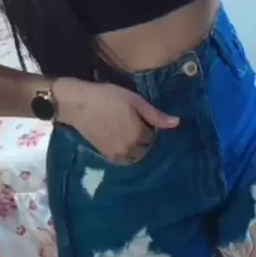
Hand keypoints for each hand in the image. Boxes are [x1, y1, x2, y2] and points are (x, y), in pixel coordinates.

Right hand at [53, 77, 178, 164]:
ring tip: (128, 132)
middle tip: (135, 124)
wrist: (78, 104)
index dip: (150, 126)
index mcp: (139, 135)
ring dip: (136, 148)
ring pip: (135, 156)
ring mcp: (117, 155)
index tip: (143, 118)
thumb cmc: (108, 97)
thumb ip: (155, 115)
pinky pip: (123, 159)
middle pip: (146, 149)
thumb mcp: (135, 100)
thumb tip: (177, 123)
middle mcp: (130, 149)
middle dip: (144, 139)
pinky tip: (120, 140)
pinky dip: (126, 152)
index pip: (154, 137)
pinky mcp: (106, 156)